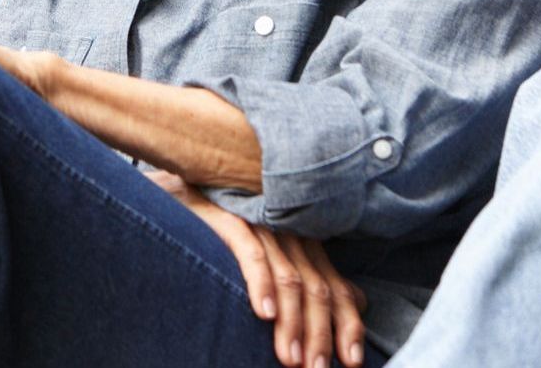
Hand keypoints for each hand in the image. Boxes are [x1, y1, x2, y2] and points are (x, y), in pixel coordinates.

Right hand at [146, 171, 364, 367]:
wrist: (181, 190)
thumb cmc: (230, 228)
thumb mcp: (278, 253)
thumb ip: (316, 275)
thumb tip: (358, 300)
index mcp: (305, 245)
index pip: (336, 288)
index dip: (348, 325)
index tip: (352, 362)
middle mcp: (290, 235)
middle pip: (316, 289)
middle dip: (320, 334)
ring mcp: (262, 226)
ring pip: (289, 278)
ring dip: (292, 322)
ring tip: (291, 358)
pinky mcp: (231, 218)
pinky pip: (250, 253)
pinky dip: (260, 284)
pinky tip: (264, 313)